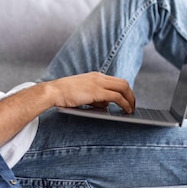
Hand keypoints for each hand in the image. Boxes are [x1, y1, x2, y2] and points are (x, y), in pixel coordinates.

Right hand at [0, 71, 134, 159]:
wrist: (53, 91)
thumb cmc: (64, 95)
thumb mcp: (82, 95)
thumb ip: (94, 98)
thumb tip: (105, 105)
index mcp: (95, 76)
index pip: (115, 81)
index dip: (124, 91)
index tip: (127, 100)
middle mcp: (99, 77)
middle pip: (123, 83)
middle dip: (131, 95)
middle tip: (133, 106)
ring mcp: (98, 83)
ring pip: (123, 88)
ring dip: (130, 100)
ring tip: (131, 110)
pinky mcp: (97, 91)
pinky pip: (117, 97)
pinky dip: (124, 103)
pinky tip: (126, 111)